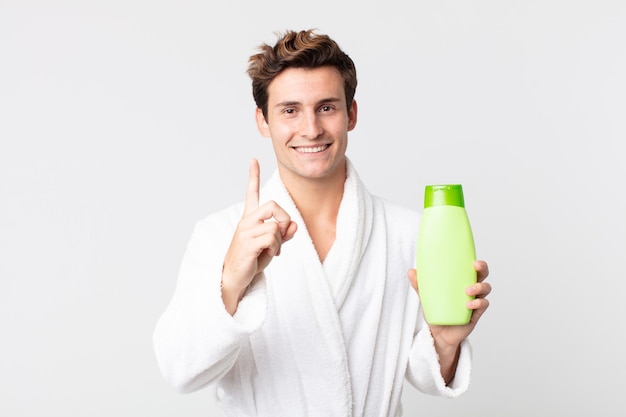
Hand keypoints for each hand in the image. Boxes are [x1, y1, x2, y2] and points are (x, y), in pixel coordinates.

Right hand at [221, 159, 297, 313]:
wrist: (235, 279)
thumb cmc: (252, 261)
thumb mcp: (272, 246)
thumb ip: (284, 234)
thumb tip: (293, 225)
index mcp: (249, 219)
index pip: (251, 193)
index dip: (253, 176)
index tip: (253, 160)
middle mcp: (246, 222)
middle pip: (273, 205)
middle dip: (284, 218)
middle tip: (283, 234)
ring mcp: (245, 231)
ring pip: (275, 225)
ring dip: (280, 240)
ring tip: (273, 250)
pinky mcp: (247, 243)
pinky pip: (272, 237)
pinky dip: (276, 247)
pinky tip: (271, 254)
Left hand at [407, 260, 490, 381]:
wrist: (438, 334)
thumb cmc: (435, 312)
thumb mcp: (425, 297)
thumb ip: (419, 285)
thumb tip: (411, 271)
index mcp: (460, 281)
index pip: (471, 268)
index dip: (475, 261)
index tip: (472, 258)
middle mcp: (470, 289)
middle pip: (482, 275)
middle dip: (482, 269)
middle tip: (475, 266)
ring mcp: (475, 301)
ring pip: (485, 289)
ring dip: (479, 287)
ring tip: (467, 291)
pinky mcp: (476, 314)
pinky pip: (483, 305)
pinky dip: (478, 303)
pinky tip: (468, 305)